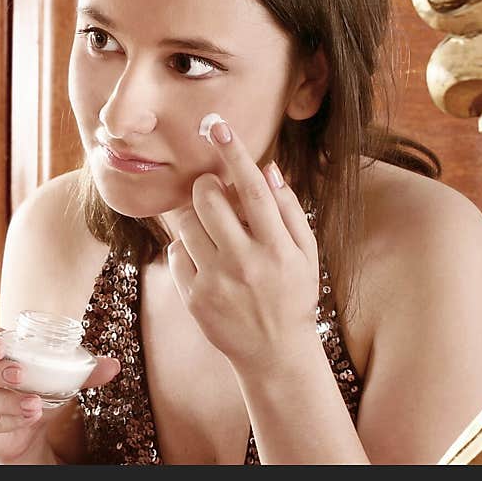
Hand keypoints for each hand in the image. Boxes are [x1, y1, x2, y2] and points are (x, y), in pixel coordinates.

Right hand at [0, 324, 119, 463]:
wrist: (25, 428)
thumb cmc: (34, 388)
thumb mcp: (56, 377)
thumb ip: (83, 371)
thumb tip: (114, 365)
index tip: (0, 345)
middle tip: (19, 374)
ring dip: (7, 400)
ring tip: (34, 404)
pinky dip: (10, 419)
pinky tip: (29, 417)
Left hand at [167, 116, 319, 373]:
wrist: (275, 354)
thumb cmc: (293, 295)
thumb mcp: (305, 254)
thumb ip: (288, 210)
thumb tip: (268, 169)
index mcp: (277, 247)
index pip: (251, 189)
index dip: (233, 153)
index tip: (217, 126)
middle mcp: (245, 263)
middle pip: (207, 199)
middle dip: (205, 185)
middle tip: (212, 191)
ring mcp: (216, 282)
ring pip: (185, 223)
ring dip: (193, 216)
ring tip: (211, 230)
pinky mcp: (194, 298)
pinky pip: (176, 253)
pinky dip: (186, 248)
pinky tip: (205, 261)